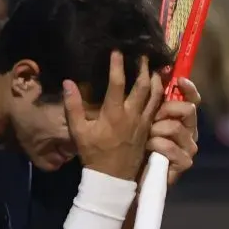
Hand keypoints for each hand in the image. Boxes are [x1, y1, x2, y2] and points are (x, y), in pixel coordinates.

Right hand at [64, 51, 163, 180]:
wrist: (112, 178)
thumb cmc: (94, 154)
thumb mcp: (78, 131)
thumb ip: (73, 106)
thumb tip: (68, 83)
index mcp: (114, 113)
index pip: (117, 83)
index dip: (117, 65)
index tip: (117, 50)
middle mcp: (132, 115)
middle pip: (143, 85)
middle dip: (143, 67)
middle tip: (144, 54)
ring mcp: (143, 122)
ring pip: (155, 95)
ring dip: (155, 79)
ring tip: (154, 67)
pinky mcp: (149, 129)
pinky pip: (158, 108)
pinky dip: (160, 95)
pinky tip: (159, 89)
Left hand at [145, 78, 200, 186]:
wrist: (133, 176)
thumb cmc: (136, 144)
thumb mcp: (142, 118)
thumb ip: (150, 100)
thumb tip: (152, 76)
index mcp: (181, 118)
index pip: (192, 98)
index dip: (188, 88)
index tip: (178, 80)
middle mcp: (189, 130)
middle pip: (189, 109)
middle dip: (168, 109)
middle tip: (153, 117)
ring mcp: (189, 147)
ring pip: (177, 127)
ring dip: (158, 130)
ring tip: (147, 137)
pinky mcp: (184, 162)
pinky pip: (169, 146)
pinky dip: (157, 146)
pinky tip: (148, 149)